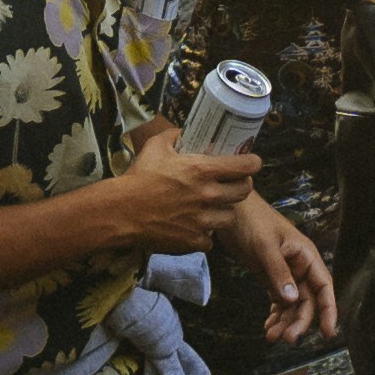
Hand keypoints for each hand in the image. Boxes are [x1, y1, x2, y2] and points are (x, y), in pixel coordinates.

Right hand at [84, 120, 263, 257]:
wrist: (123, 211)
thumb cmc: (140, 176)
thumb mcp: (157, 146)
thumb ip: (175, 136)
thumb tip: (184, 132)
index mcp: (203, 170)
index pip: (244, 166)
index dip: (252, 163)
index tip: (251, 162)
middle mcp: (209, 196)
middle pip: (244, 192)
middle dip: (241, 185)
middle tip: (233, 183)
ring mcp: (203, 221)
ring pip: (229, 217)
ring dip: (223, 211)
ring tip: (212, 207)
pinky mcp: (195, 242)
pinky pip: (210, 239)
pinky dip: (204, 234)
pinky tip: (194, 226)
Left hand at [227, 197, 334, 347]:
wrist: (228, 209)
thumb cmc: (251, 220)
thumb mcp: (264, 246)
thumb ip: (278, 272)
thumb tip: (293, 300)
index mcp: (305, 255)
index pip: (324, 285)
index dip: (329, 309)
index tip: (328, 333)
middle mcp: (299, 266)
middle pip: (307, 300)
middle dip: (299, 321)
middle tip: (286, 339)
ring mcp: (285, 272)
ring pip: (292, 304)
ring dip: (285, 322)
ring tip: (271, 336)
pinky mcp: (270, 276)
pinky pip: (278, 301)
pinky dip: (275, 315)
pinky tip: (267, 327)